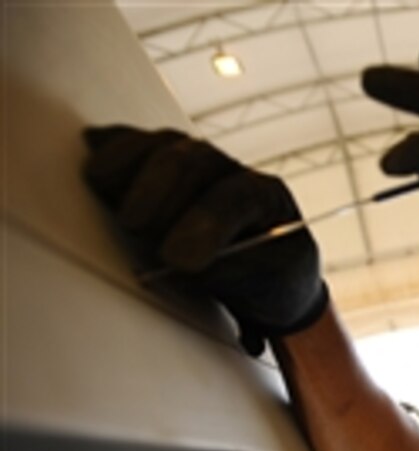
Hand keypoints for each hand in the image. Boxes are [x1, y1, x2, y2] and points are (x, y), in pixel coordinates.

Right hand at [82, 125, 326, 354]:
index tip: (177, 259)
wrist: (271, 273)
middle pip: (195, 161)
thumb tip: (177, 261)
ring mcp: (198, 165)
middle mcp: (232, 171)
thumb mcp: (265, 284)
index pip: (236, 196)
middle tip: (137, 227)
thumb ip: (228, 270)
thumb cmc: (268, 277)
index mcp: (268, 197)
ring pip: (164, 147)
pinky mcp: (164, 168)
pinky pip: (139, 147)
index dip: (205, 222)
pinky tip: (95, 149)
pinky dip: (116, 149)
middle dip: (159, 191)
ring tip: (110, 196)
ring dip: (131, 167)